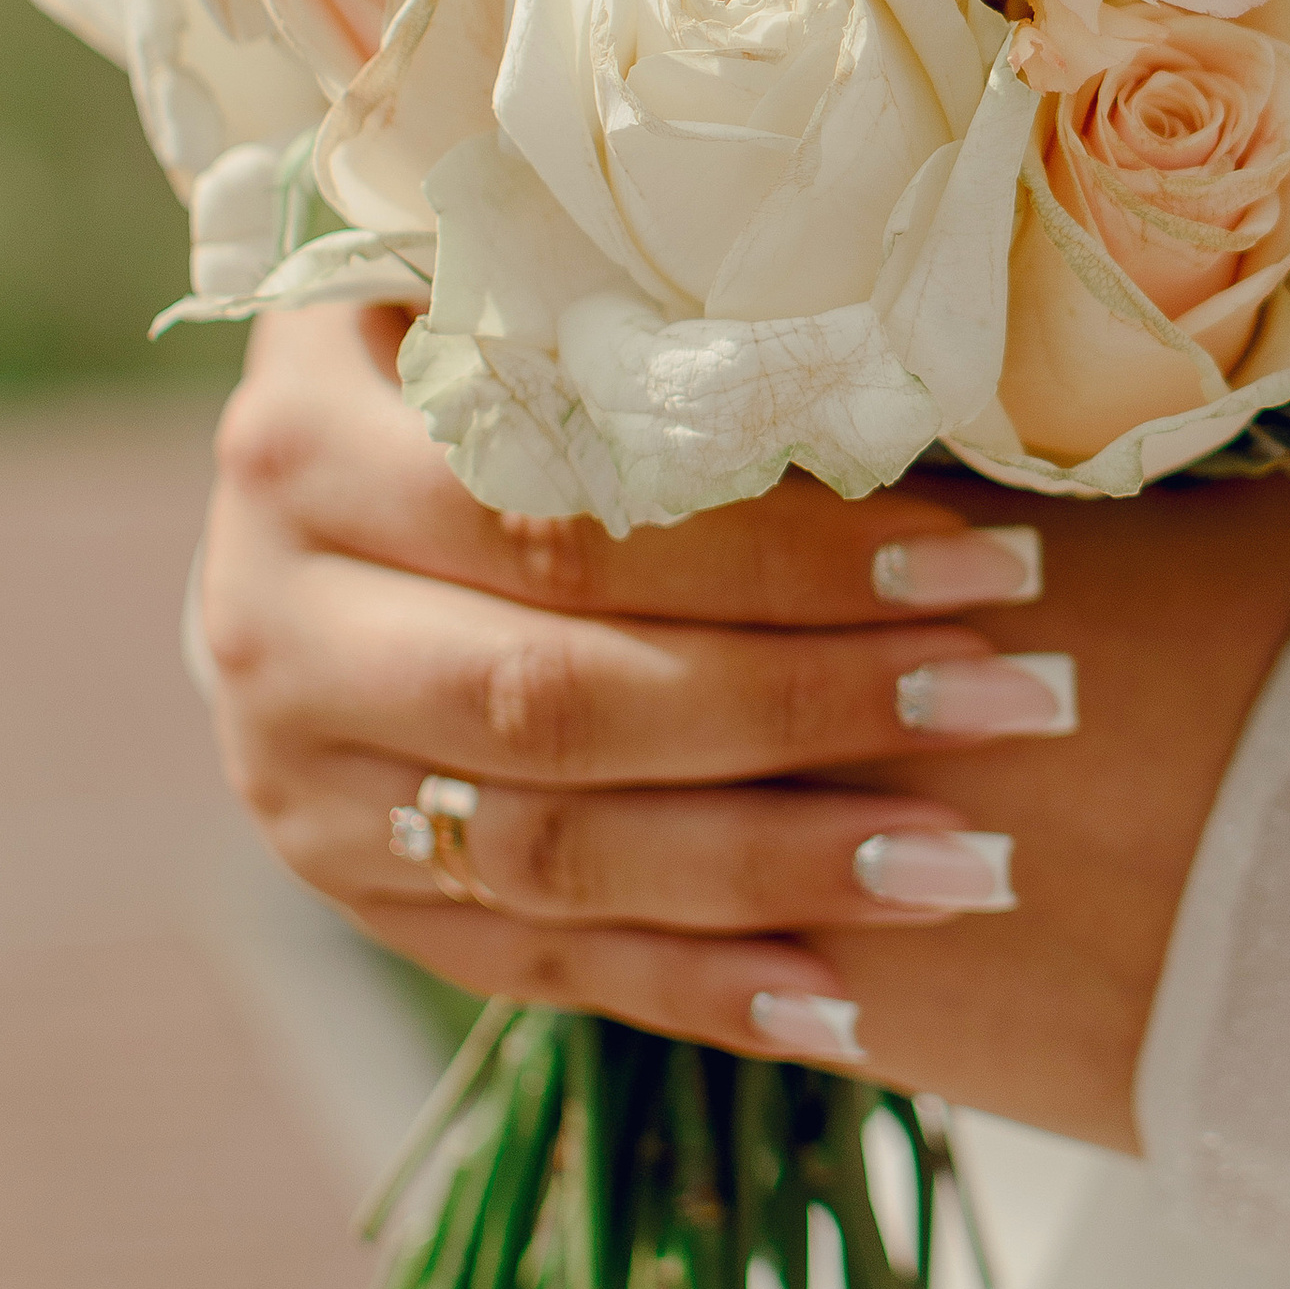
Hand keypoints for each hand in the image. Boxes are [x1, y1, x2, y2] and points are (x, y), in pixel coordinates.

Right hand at [200, 305, 1289, 1147]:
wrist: (301, 503)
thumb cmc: (469, 358)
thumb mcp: (513, 289)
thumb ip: (643, 321)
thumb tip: (898, 370)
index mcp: (301, 445)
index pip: (567, 523)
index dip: (780, 552)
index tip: (980, 558)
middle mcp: (269, 627)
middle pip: (562, 701)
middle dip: (814, 708)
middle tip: (1020, 699)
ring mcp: (300, 785)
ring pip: (557, 855)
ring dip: (780, 869)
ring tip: (974, 860)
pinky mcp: (352, 894)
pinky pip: (538, 962)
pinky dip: (695, 989)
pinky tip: (842, 999)